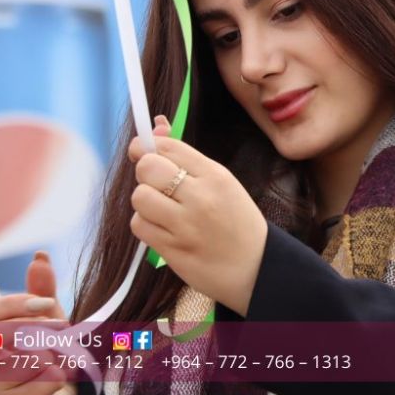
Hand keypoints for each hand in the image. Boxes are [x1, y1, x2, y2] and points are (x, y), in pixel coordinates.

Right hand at [0, 252, 77, 394]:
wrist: (60, 388)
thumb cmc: (47, 347)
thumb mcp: (49, 315)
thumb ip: (43, 289)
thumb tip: (39, 256)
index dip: (14, 304)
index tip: (45, 302)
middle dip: (36, 327)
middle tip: (62, 325)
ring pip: (22, 359)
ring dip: (53, 353)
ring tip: (58, 355)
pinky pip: (41, 381)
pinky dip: (59, 375)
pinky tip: (56, 377)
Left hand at [127, 116, 268, 315]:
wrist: (255, 267)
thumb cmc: (237, 220)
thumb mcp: (222, 182)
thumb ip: (187, 159)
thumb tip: (156, 128)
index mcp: (215, 176)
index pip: (169, 147)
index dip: (148, 146)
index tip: (144, 151)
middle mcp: (200, 197)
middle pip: (148, 168)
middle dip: (145, 172)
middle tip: (156, 182)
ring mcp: (185, 225)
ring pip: (139, 197)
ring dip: (145, 201)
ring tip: (161, 207)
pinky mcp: (171, 249)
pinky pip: (139, 225)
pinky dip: (145, 224)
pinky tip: (163, 227)